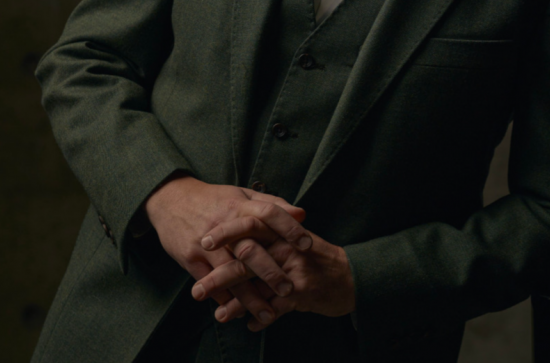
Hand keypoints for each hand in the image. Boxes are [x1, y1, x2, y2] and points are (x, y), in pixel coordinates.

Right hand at [143, 175, 311, 326]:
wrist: (171, 199)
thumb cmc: (214, 199)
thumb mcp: (242, 194)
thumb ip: (272, 204)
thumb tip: (302, 214)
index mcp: (239, 206)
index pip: (269, 213)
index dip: (289, 228)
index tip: (307, 245)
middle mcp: (223, 225)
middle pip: (250, 249)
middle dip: (270, 272)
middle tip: (288, 290)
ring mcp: (205, 244)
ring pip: (229, 274)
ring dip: (248, 297)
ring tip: (267, 315)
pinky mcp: (189, 258)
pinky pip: (208, 282)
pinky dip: (224, 298)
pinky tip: (239, 312)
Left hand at [194, 221, 355, 329]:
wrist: (353, 276)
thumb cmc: (319, 259)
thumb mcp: (297, 239)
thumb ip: (272, 232)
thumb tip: (240, 229)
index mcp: (283, 232)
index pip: (251, 224)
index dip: (226, 232)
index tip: (203, 241)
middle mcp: (288, 248)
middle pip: (247, 257)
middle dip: (219, 276)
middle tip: (197, 291)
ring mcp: (295, 270)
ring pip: (257, 286)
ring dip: (235, 305)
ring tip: (219, 316)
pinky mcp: (302, 292)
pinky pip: (275, 309)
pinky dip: (261, 319)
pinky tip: (250, 326)